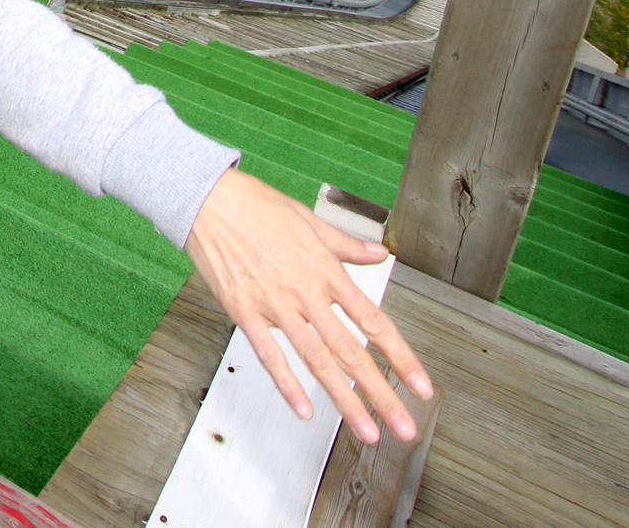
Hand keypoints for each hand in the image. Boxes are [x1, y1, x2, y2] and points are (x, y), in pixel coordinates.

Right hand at [183, 168, 433, 444]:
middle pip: (351, 352)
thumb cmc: (255, 205)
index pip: (374, 322)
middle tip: (403, 427)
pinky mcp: (244, 312)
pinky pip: (270, 355)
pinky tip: (304, 410)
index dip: (401, 358)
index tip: (421, 386)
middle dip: (381, 394)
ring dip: (344, 399)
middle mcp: (306, 292)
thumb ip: (347, 245)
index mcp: (326, 270)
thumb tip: (379, 254)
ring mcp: (275, 305)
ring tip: (365, 428)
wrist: (207, 199)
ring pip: (317, 361)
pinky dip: (288, 384)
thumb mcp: (310, 221)